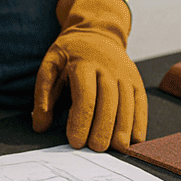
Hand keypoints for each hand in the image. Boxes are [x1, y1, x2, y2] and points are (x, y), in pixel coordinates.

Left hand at [32, 0, 147, 151]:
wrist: (97, 31)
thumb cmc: (71, 53)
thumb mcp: (51, 64)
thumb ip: (43, 94)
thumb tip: (40, 125)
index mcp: (83, 62)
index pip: (85, 95)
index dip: (81, 120)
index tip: (76, 141)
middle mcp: (108, 67)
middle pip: (108, 100)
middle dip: (103, 126)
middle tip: (96, 149)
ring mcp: (124, 73)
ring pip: (127, 102)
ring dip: (124, 127)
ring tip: (118, 148)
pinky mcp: (136, 79)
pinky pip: (140, 101)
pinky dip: (140, 121)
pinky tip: (135, 138)